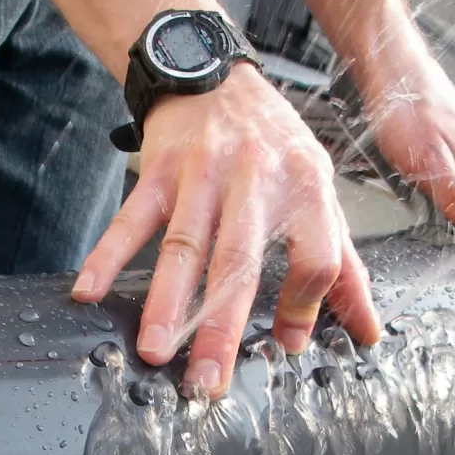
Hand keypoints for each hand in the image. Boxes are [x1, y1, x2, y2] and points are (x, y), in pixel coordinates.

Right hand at [72, 64, 381, 399]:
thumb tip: (367, 329)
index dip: (304, 305)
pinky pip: (129, 220)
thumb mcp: (319, 192)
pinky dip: (105, 255)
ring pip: (182, 247)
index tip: (285, 344)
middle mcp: (254, 181)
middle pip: (238, 264)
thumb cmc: (273, 145)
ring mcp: (201, 176)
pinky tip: (88, 291)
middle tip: (207, 378)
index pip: (314, 257)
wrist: (216, 77)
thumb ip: (344, 264)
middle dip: (221, 327)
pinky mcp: (158, 171)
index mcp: (304, 189)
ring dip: (165, 302)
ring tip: (154, 349)